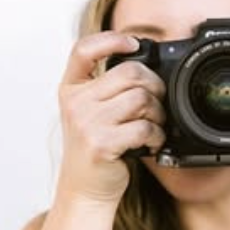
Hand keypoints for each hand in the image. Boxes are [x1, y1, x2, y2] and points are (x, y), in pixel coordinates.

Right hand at [55, 30, 167, 204]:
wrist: (85, 190)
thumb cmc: (94, 149)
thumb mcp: (89, 113)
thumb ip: (105, 88)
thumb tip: (144, 66)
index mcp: (71, 89)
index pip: (83, 50)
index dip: (110, 39)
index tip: (133, 43)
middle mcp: (75, 103)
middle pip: (129, 72)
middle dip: (154, 85)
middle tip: (158, 101)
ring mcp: (86, 123)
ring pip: (141, 98)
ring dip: (158, 113)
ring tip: (154, 125)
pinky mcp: (101, 144)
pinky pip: (144, 127)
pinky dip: (157, 136)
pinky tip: (152, 143)